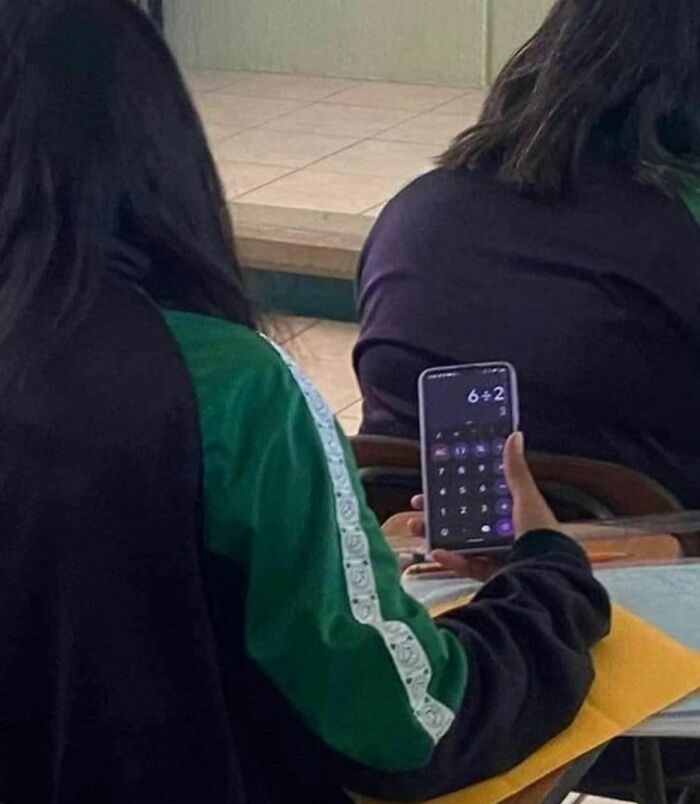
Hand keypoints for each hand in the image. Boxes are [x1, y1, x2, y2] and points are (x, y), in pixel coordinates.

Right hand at [408, 433, 558, 579]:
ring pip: (460, 543)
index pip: (480, 497)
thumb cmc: (541, 534)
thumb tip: (514, 436)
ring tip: (417, 528)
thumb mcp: (526, 497)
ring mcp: (498, 555)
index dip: (458, 490)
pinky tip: (436, 552)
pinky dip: (451, 560)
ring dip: (437, 534)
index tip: (437, 483)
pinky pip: (467, 566)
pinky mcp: (492, 575)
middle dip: (439, 513)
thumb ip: (515, 471)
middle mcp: (505, 533)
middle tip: (420, 506)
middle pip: (465, 520)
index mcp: (513, 513)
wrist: (547, 574)